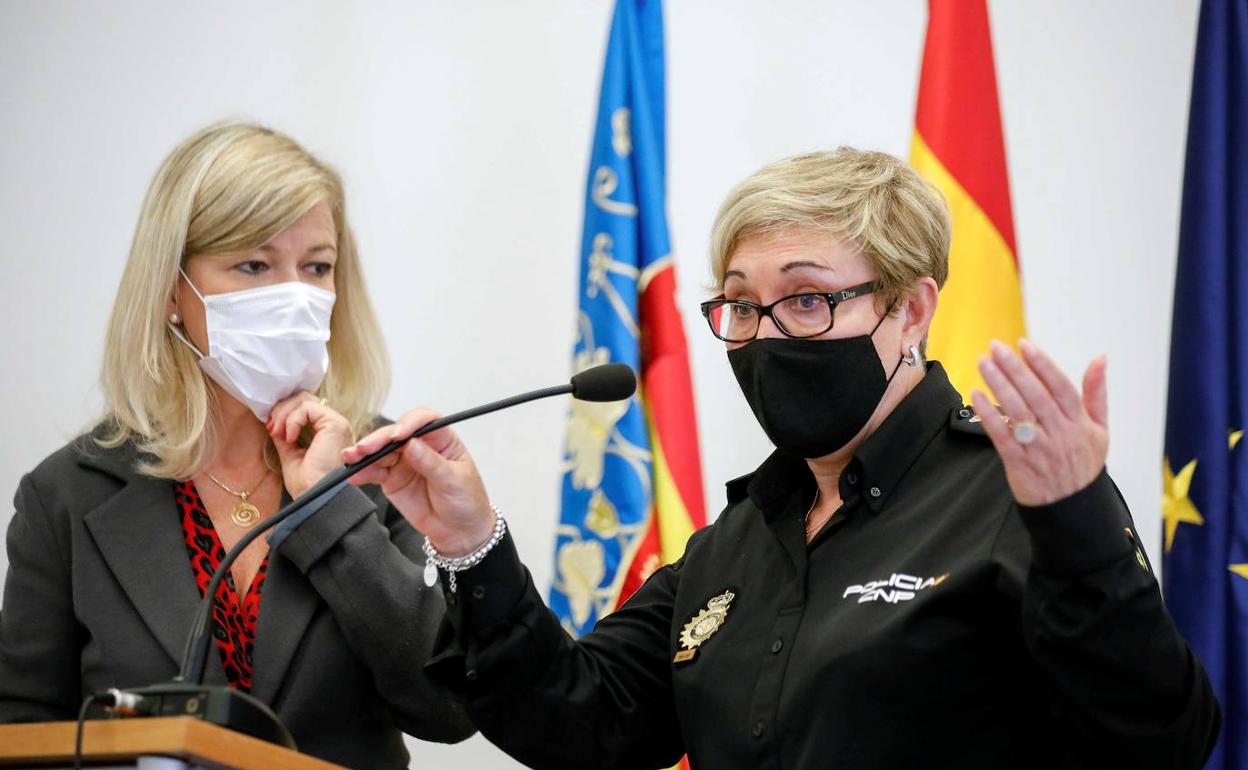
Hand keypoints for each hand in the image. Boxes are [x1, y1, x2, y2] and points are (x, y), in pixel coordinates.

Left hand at [267, 392, 355, 498]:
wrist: (315, 497)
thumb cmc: (307, 484)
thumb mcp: (290, 454)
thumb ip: (285, 436)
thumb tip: (274, 423)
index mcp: (327, 432)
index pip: (305, 408)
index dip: (284, 413)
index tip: (271, 428)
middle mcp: (334, 425)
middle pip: (304, 399)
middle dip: (282, 410)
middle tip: (271, 427)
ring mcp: (337, 423)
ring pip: (304, 400)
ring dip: (284, 414)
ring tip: (277, 432)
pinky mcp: (335, 424)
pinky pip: (307, 408)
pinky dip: (293, 420)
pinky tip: (289, 437)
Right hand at [342, 409, 493, 556]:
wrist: (459, 531)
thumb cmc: (466, 501)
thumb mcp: (453, 481)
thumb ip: (431, 463)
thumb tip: (412, 444)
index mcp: (442, 439)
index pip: (424, 421)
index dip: (409, 423)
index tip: (398, 435)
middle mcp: (420, 446)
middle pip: (396, 434)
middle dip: (379, 439)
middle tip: (366, 448)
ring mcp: (404, 462)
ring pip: (381, 451)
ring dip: (364, 453)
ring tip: (351, 458)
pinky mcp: (392, 479)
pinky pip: (375, 472)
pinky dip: (362, 472)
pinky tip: (353, 474)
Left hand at [971, 339, 1108, 506]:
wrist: (1072, 508)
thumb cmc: (1083, 464)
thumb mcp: (1100, 430)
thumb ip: (1096, 393)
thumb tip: (1100, 359)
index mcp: (1079, 422)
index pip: (1060, 386)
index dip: (1042, 364)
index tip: (1025, 345)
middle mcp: (1060, 433)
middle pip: (1035, 395)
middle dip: (1014, 369)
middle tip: (996, 348)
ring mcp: (1039, 448)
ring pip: (1017, 411)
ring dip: (998, 385)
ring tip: (984, 364)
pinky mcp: (1019, 462)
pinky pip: (1001, 434)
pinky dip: (988, 414)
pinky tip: (976, 395)